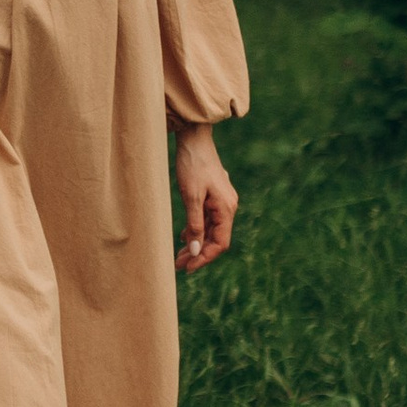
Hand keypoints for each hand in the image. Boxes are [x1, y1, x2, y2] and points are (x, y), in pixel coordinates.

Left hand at [173, 124, 238, 271]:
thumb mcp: (191, 197)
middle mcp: (228, 207)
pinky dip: (196, 230)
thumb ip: (195, 225)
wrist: (193, 139)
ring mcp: (221, 202)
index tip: (187, 267)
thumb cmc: (192, 165)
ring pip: (210, 230)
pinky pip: (207, 220)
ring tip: (179, 255)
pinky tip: (184, 236)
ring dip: (196, 243)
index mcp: (226, 208)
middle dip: (198, 253)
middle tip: (178, 264)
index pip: (220, 243)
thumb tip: (196, 250)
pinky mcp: (213, 197)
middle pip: (215, 239)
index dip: (204, 257)